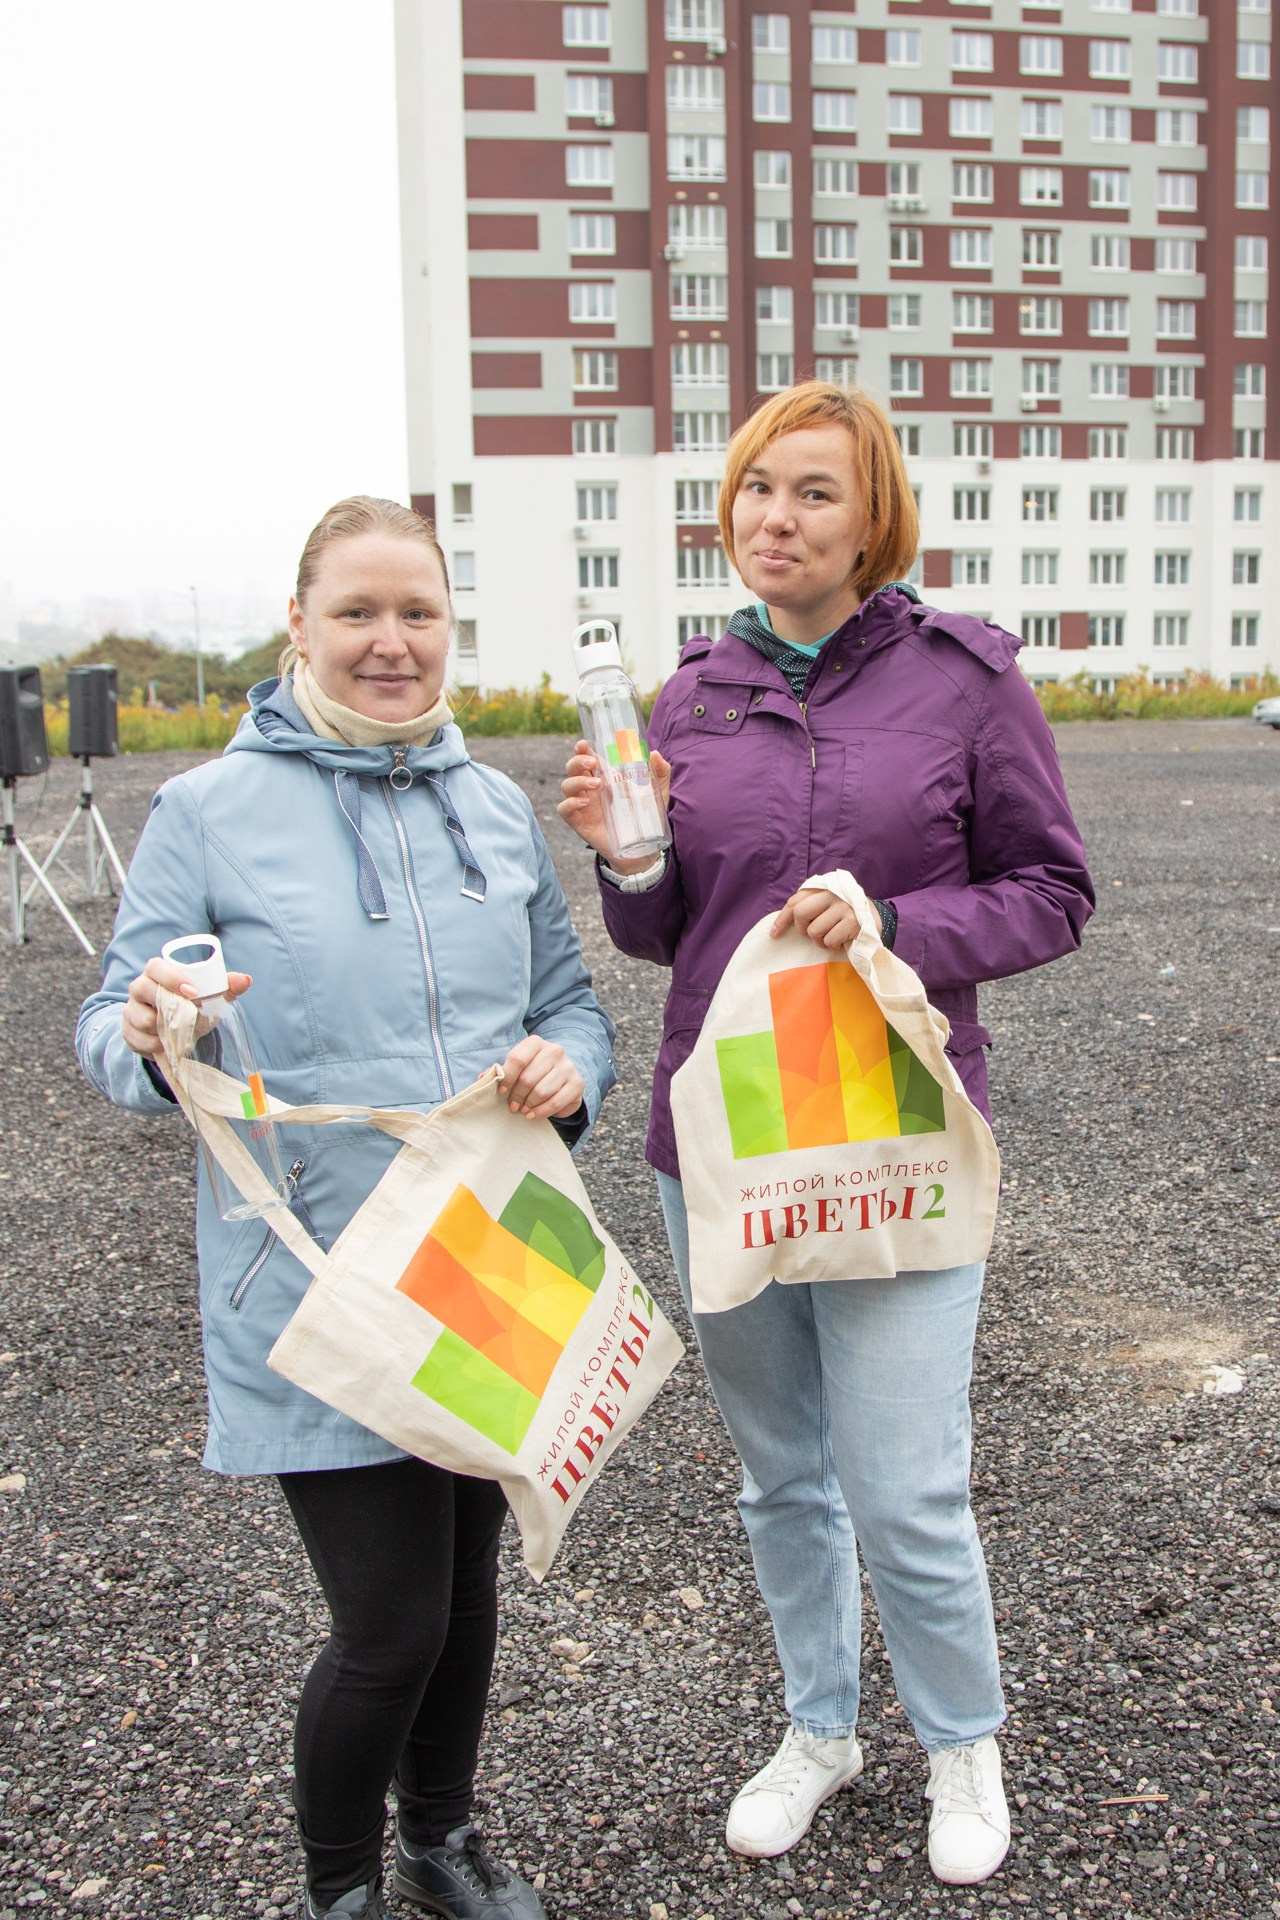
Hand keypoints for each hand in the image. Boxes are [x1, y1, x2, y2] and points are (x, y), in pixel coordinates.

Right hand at [122, 955, 251, 1059]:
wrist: (171, 1030)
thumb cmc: (189, 1006)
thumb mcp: (207, 997)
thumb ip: (225, 987)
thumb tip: (246, 980)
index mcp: (157, 973)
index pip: (155, 966)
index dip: (171, 977)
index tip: (192, 991)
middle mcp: (139, 988)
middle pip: (140, 988)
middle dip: (163, 1003)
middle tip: (187, 1015)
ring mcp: (131, 1010)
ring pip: (138, 1017)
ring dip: (161, 1028)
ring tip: (179, 1033)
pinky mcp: (127, 1031)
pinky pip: (136, 1039)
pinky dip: (153, 1045)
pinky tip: (165, 1046)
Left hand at [487, 1035, 584, 1120]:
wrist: (563, 1075)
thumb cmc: (533, 1071)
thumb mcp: (517, 1067)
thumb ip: (500, 1072)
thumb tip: (483, 1078)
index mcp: (536, 1043)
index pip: (517, 1058)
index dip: (506, 1078)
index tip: (501, 1091)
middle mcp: (554, 1051)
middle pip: (528, 1078)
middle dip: (516, 1096)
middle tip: (512, 1106)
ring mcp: (568, 1067)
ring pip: (541, 1091)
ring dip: (528, 1105)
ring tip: (523, 1110)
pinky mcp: (577, 1084)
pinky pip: (555, 1102)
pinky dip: (541, 1112)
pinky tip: (533, 1114)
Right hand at [557, 738, 670, 874]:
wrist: (642, 848)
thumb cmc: (647, 817)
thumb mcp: (657, 793)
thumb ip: (660, 772)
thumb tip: (655, 754)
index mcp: (604, 777)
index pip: (586, 757)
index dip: (581, 748)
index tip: (584, 743)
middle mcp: (590, 789)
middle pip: (572, 768)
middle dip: (578, 761)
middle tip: (593, 763)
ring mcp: (583, 805)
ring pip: (566, 785)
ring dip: (577, 780)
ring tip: (597, 784)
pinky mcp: (579, 822)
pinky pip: (563, 809)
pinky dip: (569, 803)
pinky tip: (585, 802)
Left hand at [770, 889, 881, 950]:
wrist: (874, 917)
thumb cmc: (843, 913)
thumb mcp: (826, 904)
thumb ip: (808, 906)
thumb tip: (779, 926)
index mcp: (822, 888)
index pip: (795, 901)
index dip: (782, 919)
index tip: (774, 934)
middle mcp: (832, 893)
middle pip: (801, 913)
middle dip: (803, 930)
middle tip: (812, 935)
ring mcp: (843, 906)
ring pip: (814, 931)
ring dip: (820, 941)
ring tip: (831, 937)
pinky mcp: (852, 921)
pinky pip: (829, 940)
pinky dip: (832, 946)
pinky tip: (841, 940)